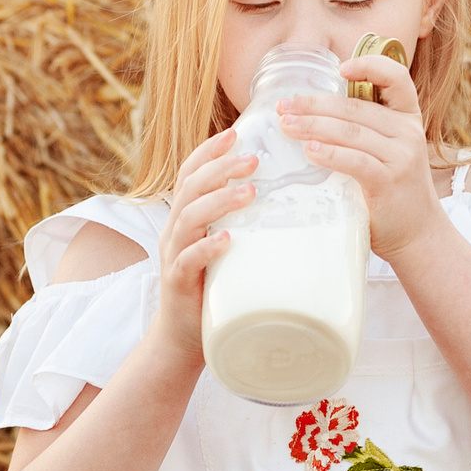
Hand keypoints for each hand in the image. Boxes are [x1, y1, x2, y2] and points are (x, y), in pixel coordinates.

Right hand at [149, 129, 257, 363]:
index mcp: (186, 216)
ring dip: (219, 201)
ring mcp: (174, 255)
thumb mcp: (229, 247)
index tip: (236, 133)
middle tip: (254, 159)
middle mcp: (176, 230)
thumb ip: (248, 224)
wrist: (183, 337)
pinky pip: (187, 261)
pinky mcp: (178, 283)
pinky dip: (206, 248)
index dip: (209, 151)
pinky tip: (226, 240)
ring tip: (249, 191)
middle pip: (191, 187)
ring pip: (189, 218)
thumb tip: (296, 202)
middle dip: (221, 168)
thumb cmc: (213, 287)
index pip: (191, 173)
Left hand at [275, 52, 443, 256]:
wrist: (418, 234)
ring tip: (286, 125)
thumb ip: (364, 131)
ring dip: (313, 126)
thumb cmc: (393, 190)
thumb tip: (311, 114)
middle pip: (355, 108)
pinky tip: (309, 151)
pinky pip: (356, 161)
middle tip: (284, 106)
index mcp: (408, 118)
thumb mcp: (388, 151)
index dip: (370, 65)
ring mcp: (401, 157)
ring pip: (351, 132)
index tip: (340, 68)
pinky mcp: (389, 181)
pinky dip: (330, 154)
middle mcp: (408, 132)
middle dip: (315, 104)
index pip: (397, 79)